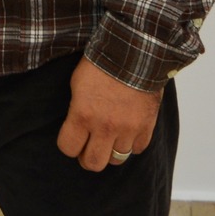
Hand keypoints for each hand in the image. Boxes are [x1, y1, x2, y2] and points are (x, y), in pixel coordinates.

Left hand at [56, 57, 161, 171]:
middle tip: (90, 146)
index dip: (68, 144)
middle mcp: (104, 127)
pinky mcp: (146, 127)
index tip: (72, 138)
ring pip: (117, 159)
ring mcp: (127, 129)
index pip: (68, 148)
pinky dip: (131, 143)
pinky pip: (137, 149)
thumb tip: (77, 128)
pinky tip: (127, 130)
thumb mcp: (78, 85)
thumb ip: (77, 110)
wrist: (134, 52)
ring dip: (112, 149)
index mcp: (83, 114)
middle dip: (88, 156)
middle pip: (93, 163)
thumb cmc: (102, 63)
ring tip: (111, 135)